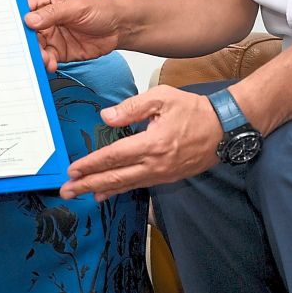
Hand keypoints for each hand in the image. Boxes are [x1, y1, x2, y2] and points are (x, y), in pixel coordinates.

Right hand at [24, 0, 123, 70]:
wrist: (119, 27)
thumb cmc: (101, 8)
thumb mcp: (76, 6)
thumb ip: (53, 13)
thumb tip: (30, 19)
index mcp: (47, 0)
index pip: (24, 8)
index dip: (16, 18)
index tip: (11, 29)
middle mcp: (46, 18)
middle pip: (26, 31)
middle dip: (25, 41)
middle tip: (27, 49)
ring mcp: (52, 35)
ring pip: (35, 46)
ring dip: (36, 54)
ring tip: (42, 59)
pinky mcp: (58, 50)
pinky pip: (47, 58)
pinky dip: (46, 63)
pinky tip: (49, 64)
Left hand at [60, 85, 222, 200]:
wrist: (224, 128)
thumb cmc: (193, 110)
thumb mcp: (162, 98)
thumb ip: (131, 107)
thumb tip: (105, 116)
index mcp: (152, 143)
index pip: (113, 156)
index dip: (91, 164)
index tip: (72, 170)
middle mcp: (155, 164)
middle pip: (115, 177)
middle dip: (88, 185)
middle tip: (67, 191)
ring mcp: (162, 174)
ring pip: (125, 185)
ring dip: (100, 190)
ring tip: (81, 194)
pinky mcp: (167, 177)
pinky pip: (138, 185)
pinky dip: (119, 190)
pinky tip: (106, 193)